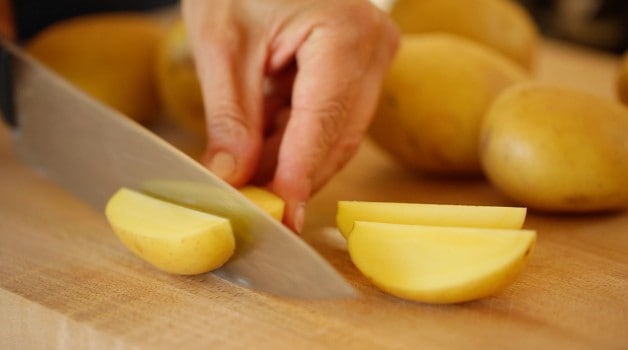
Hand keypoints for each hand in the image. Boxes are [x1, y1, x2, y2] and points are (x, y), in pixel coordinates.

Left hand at [181, 0, 398, 231]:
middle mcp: (373, 49)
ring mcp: (371, 58)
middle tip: (250, 201)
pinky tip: (262, 140)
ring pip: (335, 134)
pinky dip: (294, 136)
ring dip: (289, 157)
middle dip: (290, 173)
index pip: (323, 126)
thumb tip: (233, 178)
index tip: (278, 217)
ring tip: (246, 168)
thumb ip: (231, 118)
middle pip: (336, 138)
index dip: (297, 177)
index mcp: (345, 36)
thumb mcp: (223, 43)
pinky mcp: (358, 66)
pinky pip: (331, 117)